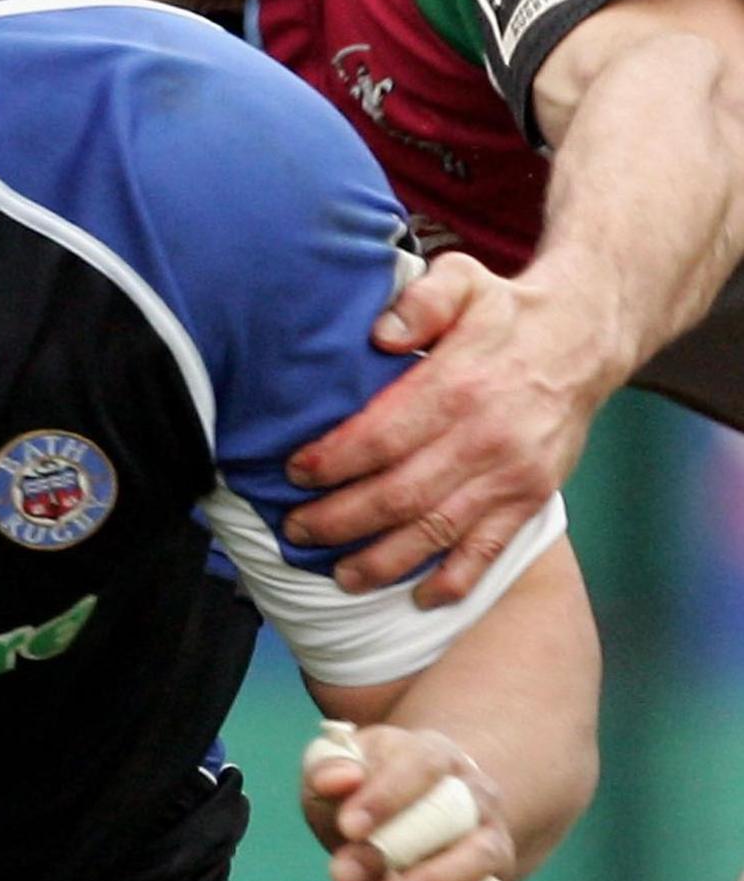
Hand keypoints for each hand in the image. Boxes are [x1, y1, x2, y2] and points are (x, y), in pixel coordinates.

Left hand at [283, 253, 611, 606]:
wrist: (586, 338)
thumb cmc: (505, 312)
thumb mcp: (463, 281)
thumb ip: (421, 300)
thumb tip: (380, 333)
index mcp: (458, 386)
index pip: (382, 435)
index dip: (334, 461)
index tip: (294, 473)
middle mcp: (485, 438)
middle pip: (399, 494)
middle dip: (340, 519)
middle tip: (295, 530)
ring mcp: (511, 475)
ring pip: (437, 531)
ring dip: (384, 560)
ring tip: (339, 574)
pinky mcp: (532, 498)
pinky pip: (490, 549)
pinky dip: (456, 580)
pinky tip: (420, 599)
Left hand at [302, 721, 511, 880]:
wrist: (415, 811)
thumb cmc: (367, 785)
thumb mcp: (340, 765)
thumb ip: (328, 766)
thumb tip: (337, 780)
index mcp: (433, 753)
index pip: (420, 765)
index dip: (384, 797)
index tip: (347, 827)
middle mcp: (473, 792)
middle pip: (449, 813)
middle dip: (399, 845)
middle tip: (346, 873)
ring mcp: (489, 836)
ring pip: (479, 856)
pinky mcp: (494, 879)